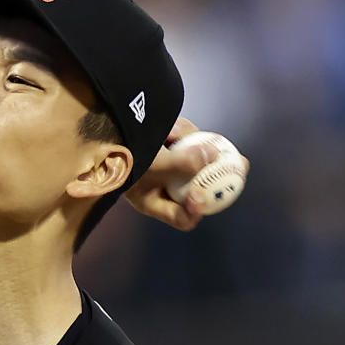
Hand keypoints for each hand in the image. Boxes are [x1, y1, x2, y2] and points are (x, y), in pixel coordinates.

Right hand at [124, 117, 250, 230]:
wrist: (102, 129)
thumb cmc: (119, 155)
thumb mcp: (149, 163)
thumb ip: (180, 163)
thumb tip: (213, 155)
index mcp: (154, 201)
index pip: (181, 216)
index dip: (196, 210)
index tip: (201, 195)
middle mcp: (163, 186)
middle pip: (198, 186)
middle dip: (220, 175)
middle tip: (241, 165)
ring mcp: (169, 165)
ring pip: (194, 159)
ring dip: (191, 144)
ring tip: (170, 134)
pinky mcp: (171, 145)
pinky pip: (187, 140)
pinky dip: (183, 131)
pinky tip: (170, 127)